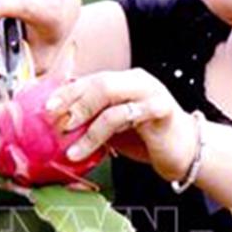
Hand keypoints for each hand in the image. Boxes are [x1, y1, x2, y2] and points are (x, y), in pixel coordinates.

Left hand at [45, 69, 200, 183]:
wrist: (187, 153)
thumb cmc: (148, 140)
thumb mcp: (114, 128)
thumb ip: (92, 120)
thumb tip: (55, 124)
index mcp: (124, 81)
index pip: (90, 79)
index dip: (65, 91)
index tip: (44, 107)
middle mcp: (136, 81)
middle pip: (98, 81)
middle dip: (72, 99)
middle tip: (53, 119)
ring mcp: (151, 92)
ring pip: (109, 95)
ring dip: (84, 123)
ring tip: (68, 145)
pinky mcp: (161, 109)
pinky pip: (126, 115)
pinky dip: (100, 134)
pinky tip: (86, 151)